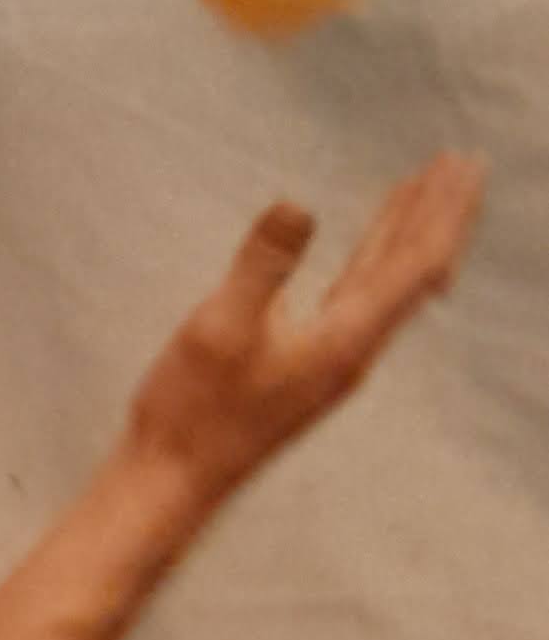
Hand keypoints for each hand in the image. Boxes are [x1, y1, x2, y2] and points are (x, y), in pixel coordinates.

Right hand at [126, 152, 485, 514]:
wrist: (174, 478)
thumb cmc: (194, 410)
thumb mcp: (221, 327)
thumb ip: (262, 266)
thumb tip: (298, 205)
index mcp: (346, 339)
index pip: (415, 264)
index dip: (442, 210)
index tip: (462, 163)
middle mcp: (354, 349)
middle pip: (415, 270)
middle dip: (440, 213)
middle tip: (465, 161)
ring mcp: (335, 357)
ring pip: (390, 282)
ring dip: (411, 231)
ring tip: (428, 188)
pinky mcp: (312, 360)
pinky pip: (361, 295)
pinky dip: (376, 257)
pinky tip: (373, 244)